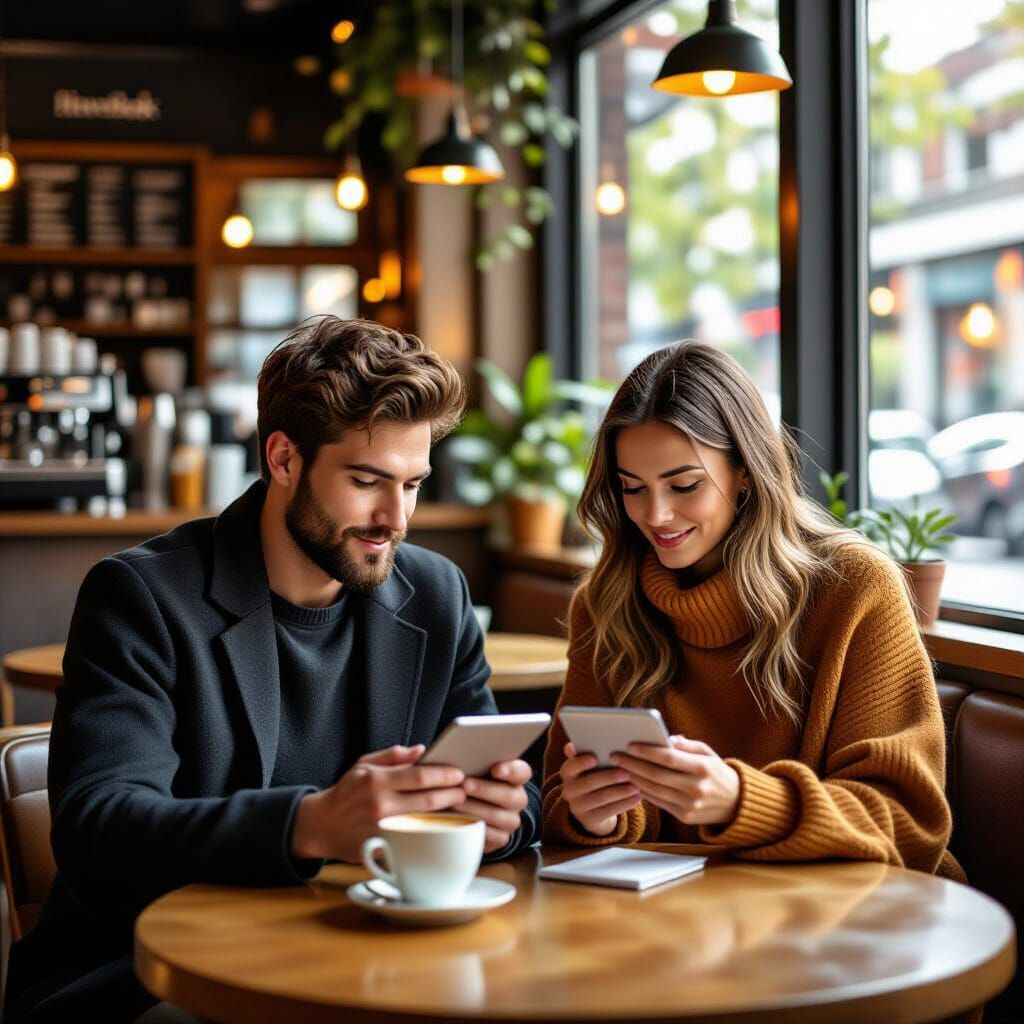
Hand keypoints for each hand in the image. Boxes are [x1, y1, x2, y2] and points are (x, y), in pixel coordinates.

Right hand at [291, 745, 466, 862]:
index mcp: (377, 780)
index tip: (459, 773)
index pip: (419, 776)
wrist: (322, 825)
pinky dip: (432, 833)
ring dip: (447, 814)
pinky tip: (445, 828)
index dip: (443, 774)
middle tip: (466, 790)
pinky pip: (415, 840)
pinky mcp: (384, 848)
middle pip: (428, 800)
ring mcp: (383, 830)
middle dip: (452, 794)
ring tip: (461, 807)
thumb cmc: (346, 792)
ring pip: (425, 821)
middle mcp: (381, 805)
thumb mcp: (364, 764)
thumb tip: (422, 750)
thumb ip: (393, 755)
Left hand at [452, 758, 531, 853]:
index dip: (511, 770)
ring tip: (455, 803)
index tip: (495, 769)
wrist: (467, 810)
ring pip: (501, 817)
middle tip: (465, 785)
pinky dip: (476, 828)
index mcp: (516, 777)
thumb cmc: (468, 781)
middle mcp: (518, 798)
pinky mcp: (502, 838)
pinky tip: (460, 822)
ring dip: (476, 810)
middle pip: (511, 796)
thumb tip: (461, 755)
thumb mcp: (472, 768)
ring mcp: (512, 819)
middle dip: (486, 790)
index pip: (522, 771)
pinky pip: (494, 836)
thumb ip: (474, 761)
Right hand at [558, 741, 640, 837]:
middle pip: (589, 783)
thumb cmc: (596, 778)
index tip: (595, 758)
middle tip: (627, 773)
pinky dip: (624, 804)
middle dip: (609, 777)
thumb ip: (587, 753)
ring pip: (601, 798)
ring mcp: (578, 807)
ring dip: (620, 792)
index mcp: (567, 773)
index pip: (570, 767)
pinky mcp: (590, 820)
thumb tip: (572, 745)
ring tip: (636, 786)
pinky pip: (609, 812)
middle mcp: (568, 791)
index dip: (581, 763)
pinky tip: (637, 798)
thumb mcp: (590, 767)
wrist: (594, 809)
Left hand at [610, 736, 739, 826]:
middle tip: (615, 756)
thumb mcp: (708, 753)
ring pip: (654, 790)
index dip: (647, 751)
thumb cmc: (717, 772)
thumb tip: (665, 738)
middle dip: (633, 764)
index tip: (630, 744)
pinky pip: (659, 802)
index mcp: (702, 768)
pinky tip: (633, 781)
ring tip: (619, 768)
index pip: (669, 758)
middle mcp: (696, 788)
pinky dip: (643, 791)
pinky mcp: (685, 816)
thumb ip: (687, 745)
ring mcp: (690, 804)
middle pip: (657, 775)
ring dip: (634, 778)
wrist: (736, 804)